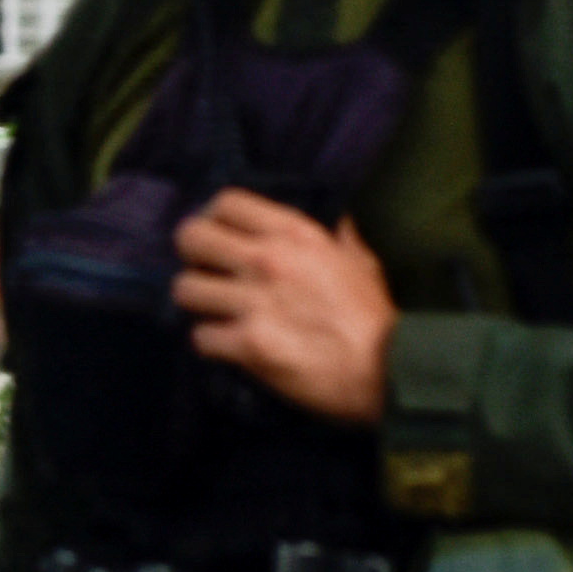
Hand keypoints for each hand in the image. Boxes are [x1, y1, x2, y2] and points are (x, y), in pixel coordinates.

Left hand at [171, 190, 395, 421]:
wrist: (387, 369)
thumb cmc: (375, 317)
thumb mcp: (361, 263)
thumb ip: (342, 239)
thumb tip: (341, 222)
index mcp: (294, 234)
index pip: (225, 202)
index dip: (211, 218)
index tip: (217, 236)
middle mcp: (267, 260)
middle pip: (191, 237)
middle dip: (191, 256)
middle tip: (206, 273)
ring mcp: (253, 302)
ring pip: (185, 289)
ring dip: (196, 303)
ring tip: (215, 312)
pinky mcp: (247, 344)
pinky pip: (200, 337)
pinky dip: (210, 343)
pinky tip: (227, 345)